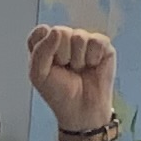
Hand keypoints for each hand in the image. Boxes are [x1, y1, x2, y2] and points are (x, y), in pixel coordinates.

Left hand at [28, 24, 117, 138]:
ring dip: (78, 59)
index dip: (44, 48)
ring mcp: (84, 41)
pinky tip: (92, 66)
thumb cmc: (59, 92)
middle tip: (65, 69)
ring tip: (78, 70)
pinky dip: (93, 58)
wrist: (81, 109)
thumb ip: (40, 50)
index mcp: (46, 44)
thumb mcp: (38, 74)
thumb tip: (57, 31)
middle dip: (62, 55)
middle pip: (60, 31)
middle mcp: (64, 39)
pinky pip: (97, 41)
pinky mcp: (102, 45)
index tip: (47, 65)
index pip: (41, 31)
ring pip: (79, 36)